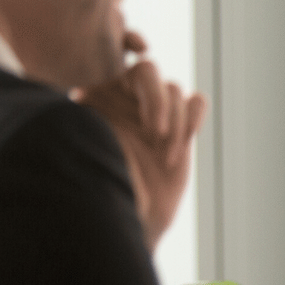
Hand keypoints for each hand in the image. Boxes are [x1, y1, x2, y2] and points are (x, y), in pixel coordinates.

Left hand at [74, 31, 207, 251]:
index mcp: (100, 97)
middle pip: (152, 72)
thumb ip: (95, 120)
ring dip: (177, 124)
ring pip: (176, 90)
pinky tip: (187, 141)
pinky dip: (195, 118)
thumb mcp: (94, 150)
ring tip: (167, 157)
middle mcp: (125, 98)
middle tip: (157, 137)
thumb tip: (88, 93)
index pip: (128, 69)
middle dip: (161, 104)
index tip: (150, 128)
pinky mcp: (179, 126)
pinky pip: (196, 102)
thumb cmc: (104, 187)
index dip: (149, 92)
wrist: (131, 215)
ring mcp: (154, 111)